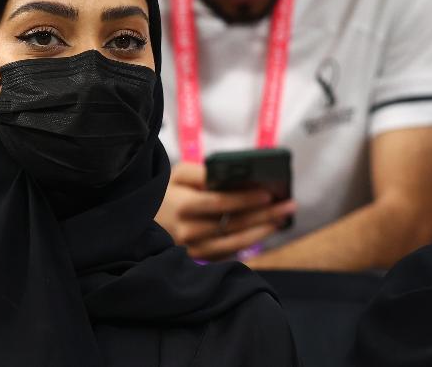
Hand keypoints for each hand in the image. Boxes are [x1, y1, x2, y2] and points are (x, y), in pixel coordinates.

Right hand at [156, 162, 296, 260]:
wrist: (142, 220)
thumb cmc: (166, 192)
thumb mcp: (178, 174)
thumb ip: (204, 172)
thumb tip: (235, 177)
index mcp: (183, 206)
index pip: (220, 203)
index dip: (246, 199)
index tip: (269, 193)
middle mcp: (189, 232)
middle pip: (234, 224)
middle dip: (265, 214)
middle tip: (290, 205)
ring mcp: (194, 250)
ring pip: (235, 242)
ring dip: (263, 231)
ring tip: (282, 219)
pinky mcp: (199, 260)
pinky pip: (229, 253)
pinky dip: (249, 242)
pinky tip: (265, 230)